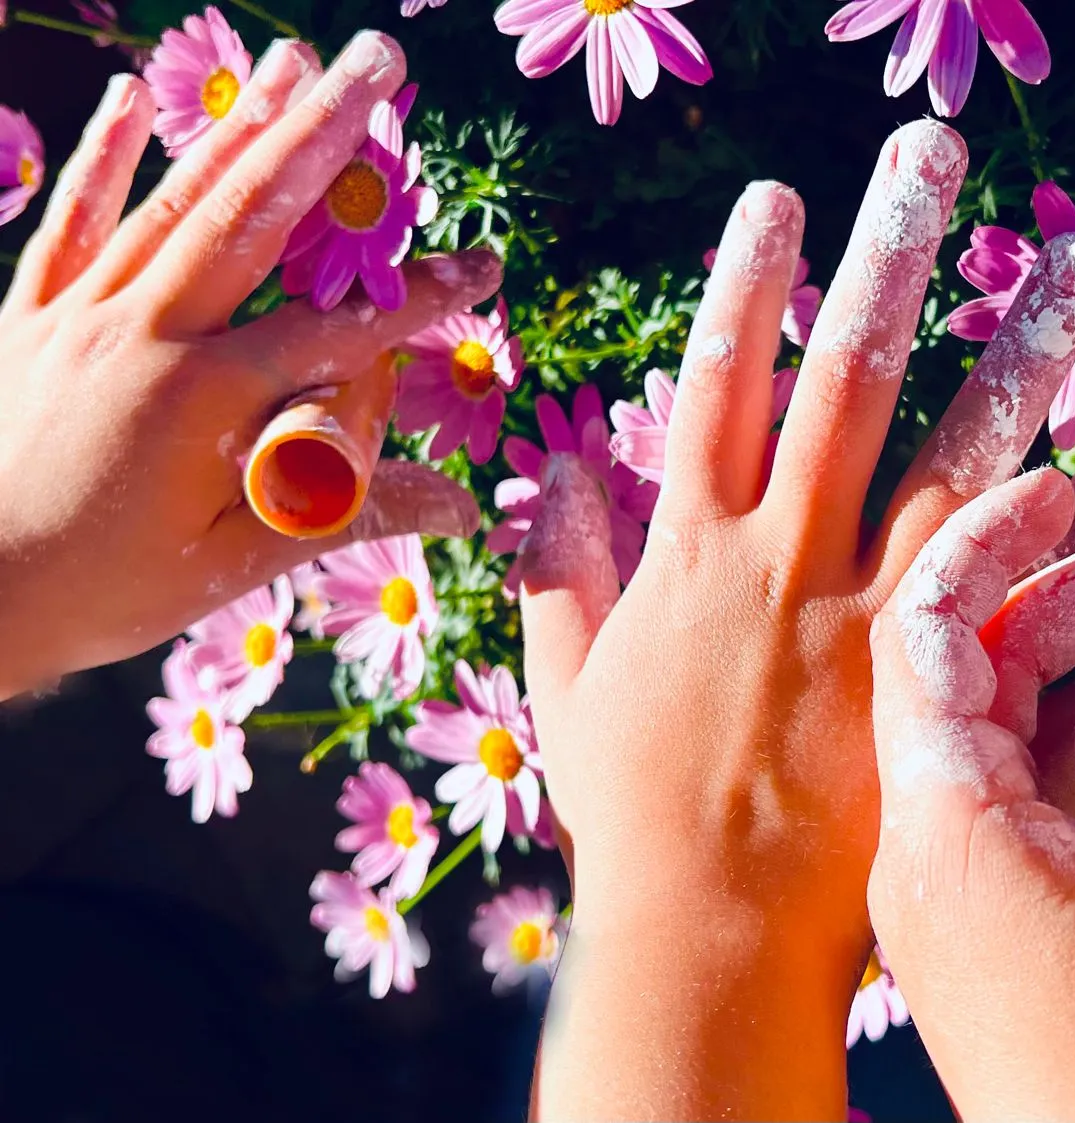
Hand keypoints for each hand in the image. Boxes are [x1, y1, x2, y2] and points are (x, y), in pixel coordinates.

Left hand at [0, 33, 498, 697]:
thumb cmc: (101, 592)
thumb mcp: (234, 564)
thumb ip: (345, 515)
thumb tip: (459, 506)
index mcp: (204, 399)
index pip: (338, 330)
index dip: (419, 298)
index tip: (482, 264)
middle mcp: (144, 334)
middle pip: (253, 216)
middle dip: (325, 133)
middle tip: (377, 64)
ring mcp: (79, 315)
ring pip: (173, 201)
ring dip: (240, 126)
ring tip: (294, 60)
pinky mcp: (28, 316)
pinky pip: (69, 222)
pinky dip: (102, 158)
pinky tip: (133, 98)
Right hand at [518, 121, 1074, 1117]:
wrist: (712, 930)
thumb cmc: (633, 813)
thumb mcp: (570, 682)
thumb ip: (560, 571)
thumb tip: (550, 471)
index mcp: (689, 553)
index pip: (719, 383)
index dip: (746, 284)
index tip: (776, 202)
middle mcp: (784, 560)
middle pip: (842, 381)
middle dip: (884, 261)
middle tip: (927, 161)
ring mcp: (866, 615)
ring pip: (949, 457)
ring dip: (1009, 357)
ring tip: (1069, 272)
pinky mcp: (927, 681)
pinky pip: (996, 586)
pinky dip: (1037, 522)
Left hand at [867, 470, 1074, 1121]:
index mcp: (945, 829)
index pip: (929, 638)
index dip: (985, 545)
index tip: (1055, 488)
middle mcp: (921, 846)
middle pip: (952, 674)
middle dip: (1035, 596)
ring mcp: (943, 887)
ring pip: (984, 734)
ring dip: (1058, 668)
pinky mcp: (977, 921)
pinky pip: (1008, 799)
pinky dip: (1066, 746)